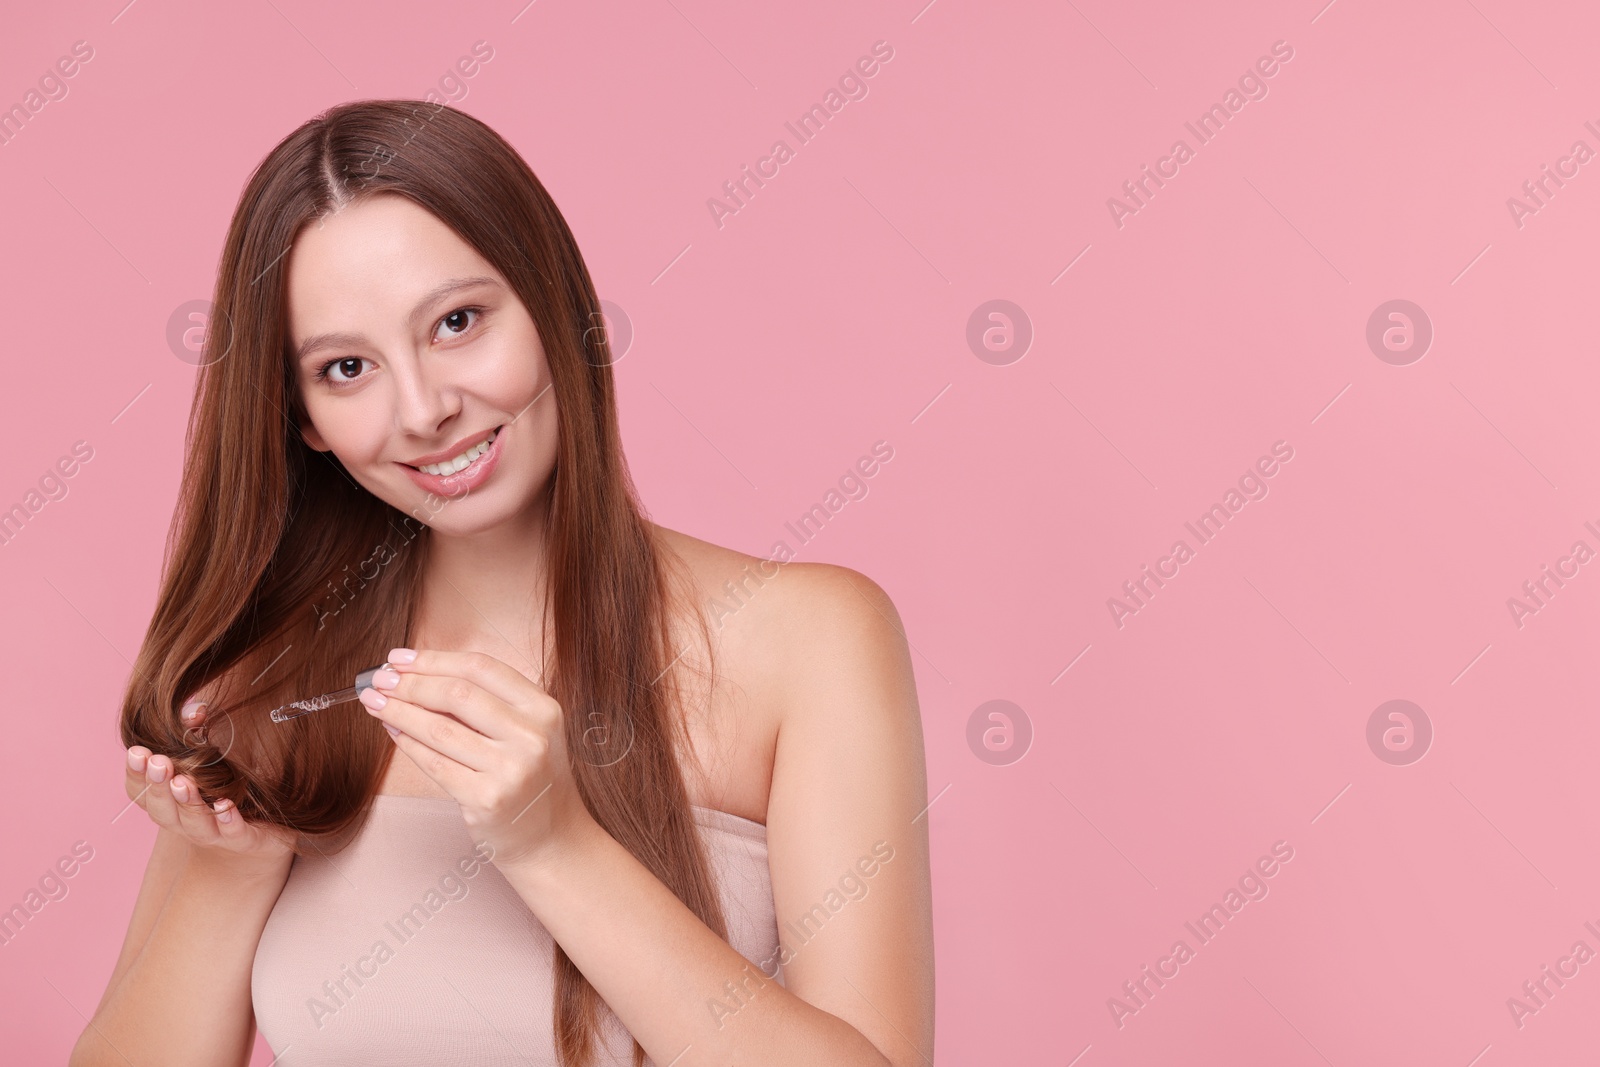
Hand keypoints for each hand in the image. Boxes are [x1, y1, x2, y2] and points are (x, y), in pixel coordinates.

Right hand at [123, 701, 295, 878]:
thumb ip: (195, 734)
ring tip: (183, 782)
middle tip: (158, 764)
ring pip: (193, 824)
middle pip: (162, 810)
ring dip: (187, 803)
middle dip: (158, 785)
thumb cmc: (223, 788)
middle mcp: (183, 822)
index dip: (136, 774)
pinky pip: (233, 834)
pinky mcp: (245, 839)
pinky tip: (226, 805)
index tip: (137, 752)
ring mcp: (213, 834)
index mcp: (167, 802)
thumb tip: (197, 712)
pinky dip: (228, 822)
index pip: (140, 792)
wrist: (259, 835)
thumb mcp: (205, 759)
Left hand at [360, 648, 595, 871]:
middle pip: (458, 694)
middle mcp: (532, 736)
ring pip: (440, 729)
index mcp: (544, 709)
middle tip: (380, 680)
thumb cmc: (532, 778)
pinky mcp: (486, 799)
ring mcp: (510, 769)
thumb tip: (419, 674)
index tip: (400, 658)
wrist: (551, 838)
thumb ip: (488, 702)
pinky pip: (435, 764)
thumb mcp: (529, 731)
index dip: (435, 659)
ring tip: (374, 702)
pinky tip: (393, 732)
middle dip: (410, 684)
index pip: (482, 668)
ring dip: (399, 712)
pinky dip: (408, 744)